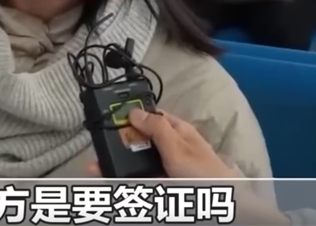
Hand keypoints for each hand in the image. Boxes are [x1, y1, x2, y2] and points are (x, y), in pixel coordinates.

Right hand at [86, 110, 234, 178]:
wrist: (220, 206)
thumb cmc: (202, 173)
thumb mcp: (179, 147)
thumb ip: (157, 128)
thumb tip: (134, 110)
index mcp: (178, 132)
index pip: (151, 116)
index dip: (132, 114)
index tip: (109, 115)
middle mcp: (170, 148)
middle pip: (139, 141)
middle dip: (118, 143)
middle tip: (97, 146)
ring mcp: (165, 169)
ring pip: (136, 163)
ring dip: (115, 164)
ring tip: (94, 169)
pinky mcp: (161, 186)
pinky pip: (138, 181)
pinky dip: (122, 180)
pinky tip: (108, 179)